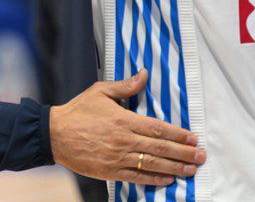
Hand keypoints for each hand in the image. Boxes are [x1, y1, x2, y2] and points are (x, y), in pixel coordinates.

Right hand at [49, 69, 203, 186]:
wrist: (54, 134)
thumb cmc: (78, 111)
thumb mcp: (100, 91)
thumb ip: (125, 86)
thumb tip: (144, 74)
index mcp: (123, 120)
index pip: (157, 129)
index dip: (178, 134)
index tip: (193, 138)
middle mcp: (123, 140)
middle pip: (159, 149)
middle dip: (183, 153)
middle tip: (200, 156)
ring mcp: (117, 158)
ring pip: (151, 165)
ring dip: (174, 168)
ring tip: (190, 170)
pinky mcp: (109, 171)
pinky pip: (135, 178)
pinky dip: (153, 180)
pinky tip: (167, 180)